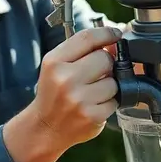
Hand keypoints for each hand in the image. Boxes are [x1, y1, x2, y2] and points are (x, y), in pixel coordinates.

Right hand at [29, 26, 121, 150]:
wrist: (45, 128)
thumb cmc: (54, 94)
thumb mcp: (57, 67)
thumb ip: (81, 51)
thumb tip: (113, 41)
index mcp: (54, 62)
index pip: (87, 38)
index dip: (106, 33)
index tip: (115, 34)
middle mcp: (65, 79)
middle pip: (105, 58)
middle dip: (106, 64)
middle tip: (96, 73)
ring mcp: (79, 99)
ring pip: (113, 81)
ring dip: (108, 85)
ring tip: (93, 92)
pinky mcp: (92, 115)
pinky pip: (115, 100)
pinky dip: (109, 102)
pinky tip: (95, 105)